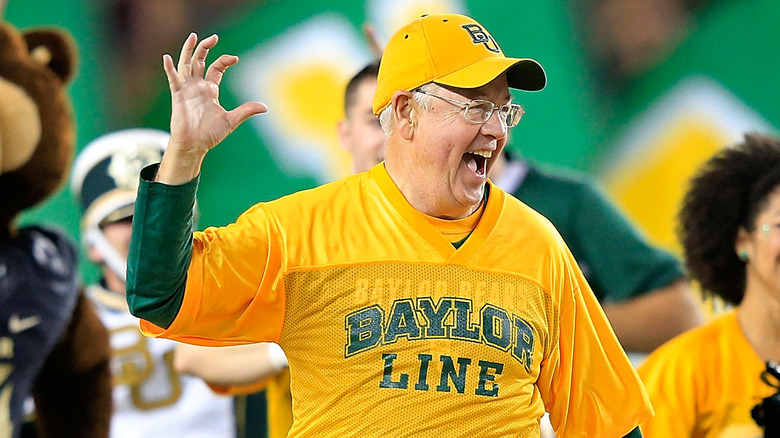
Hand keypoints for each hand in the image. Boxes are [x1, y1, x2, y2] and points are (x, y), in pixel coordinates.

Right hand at [159, 33, 266, 181]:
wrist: (195, 145)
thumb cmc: (210, 134)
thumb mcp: (232, 120)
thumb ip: (246, 110)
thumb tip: (265, 107)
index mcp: (210, 90)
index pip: (216, 68)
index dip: (224, 61)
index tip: (234, 59)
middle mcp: (198, 87)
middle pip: (200, 61)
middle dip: (206, 49)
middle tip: (214, 38)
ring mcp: (187, 90)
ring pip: (186, 65)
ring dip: (188, 51)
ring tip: (193, 37)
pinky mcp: (178, 96)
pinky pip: (173, 80)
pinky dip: (170, 69)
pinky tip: (167, 58)